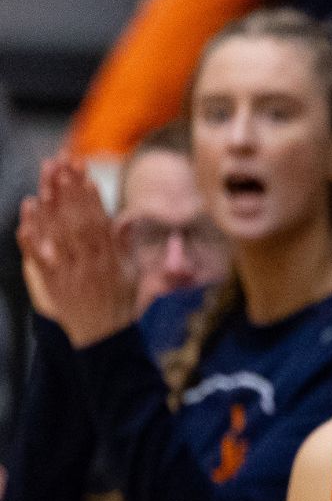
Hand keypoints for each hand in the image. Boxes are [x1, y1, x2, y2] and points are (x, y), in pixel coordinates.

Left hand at [18, 155, 138, 346]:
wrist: (104, 338)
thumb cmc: (120, 305)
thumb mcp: (132, 274)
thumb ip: (126, 245)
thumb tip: (125, 218)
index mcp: (111, 259)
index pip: (99, 220)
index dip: (91, 195)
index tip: (85, 173)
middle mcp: (90, 262)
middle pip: (77, 218)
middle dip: (70, 189)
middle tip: (62, 162)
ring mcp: (69, 271)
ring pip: (58, 229)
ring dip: (52, 200)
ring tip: (47, 174)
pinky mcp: (52, 281)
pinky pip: (38, 251)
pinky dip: (32, 228)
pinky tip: (28, 207)